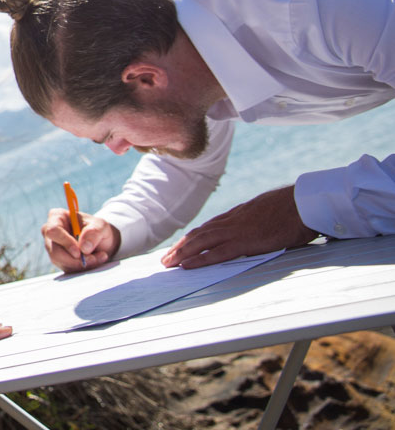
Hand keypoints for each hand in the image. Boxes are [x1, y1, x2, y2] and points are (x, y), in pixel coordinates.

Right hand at [42, 208, 119, 271]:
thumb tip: (84, 248)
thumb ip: (93, 233)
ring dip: (81, 264)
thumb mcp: (101, 226)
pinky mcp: (60, 261)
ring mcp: (53, 248)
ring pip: (61, 262)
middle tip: (93, 259)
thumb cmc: (98, 229)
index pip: (53, 230)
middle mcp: (51, 233)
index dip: (64, 242)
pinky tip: (94, 261)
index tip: (79, 252)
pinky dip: (82, 268)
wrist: (102, 242)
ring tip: (97, 258)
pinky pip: (67, 268)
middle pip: (54, 251)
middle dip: (75, 259)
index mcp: (57, 217)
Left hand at [160, 186, 315, 268]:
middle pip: (199, 234)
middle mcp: (231, 221)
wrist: (303, 203)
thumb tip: (259, 229)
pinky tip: (187, 265)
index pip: (208, 228)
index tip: (180, 246)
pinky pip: (217, 252)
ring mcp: (236, 230)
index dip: (192, 238)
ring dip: (182, 253)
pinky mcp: (245, 241)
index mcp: (237, 216)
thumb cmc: (292, 210)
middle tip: (166, 259)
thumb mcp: (268, 214)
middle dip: (180, 247)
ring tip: (168, 263)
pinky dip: (199, 259)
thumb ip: (258, 221)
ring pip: (201, 242)